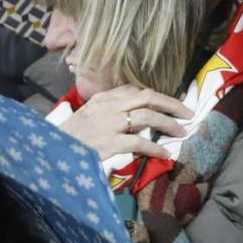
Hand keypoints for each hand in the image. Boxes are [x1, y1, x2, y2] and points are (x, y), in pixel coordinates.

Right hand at [55, 86, 193, 161]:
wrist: (53, 149)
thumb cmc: (73, 134)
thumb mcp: (90, 113)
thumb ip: (112, 108)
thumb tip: (138, 110)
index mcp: (104, 97)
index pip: (136, 90)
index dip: (158, 96)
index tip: (172, 102)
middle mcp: (109, 106)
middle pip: (147, 97)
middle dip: (171, 104)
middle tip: (188, 113)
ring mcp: (109, 123)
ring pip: (146, 116)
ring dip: (168, 123)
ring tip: (182, 132)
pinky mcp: (110, 142)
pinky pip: (139, 142)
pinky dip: (155, 147)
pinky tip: (165, 153)